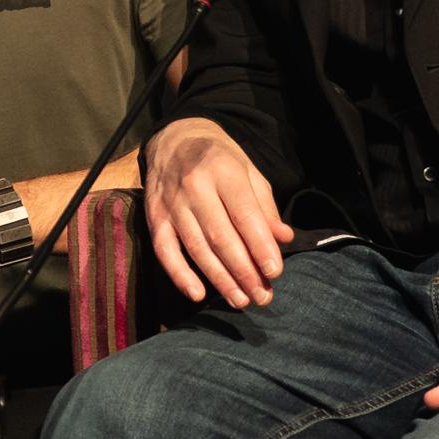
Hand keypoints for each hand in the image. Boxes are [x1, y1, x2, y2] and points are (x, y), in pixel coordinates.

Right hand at [142, 118, 292, 307]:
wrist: (175, 139)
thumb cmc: (219, 159)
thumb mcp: (248, 170)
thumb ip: (265, 206)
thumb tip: (283, 238)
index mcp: (223, 171)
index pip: (244, 215)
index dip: (260, 246)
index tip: (274, 272)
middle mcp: (194, 186)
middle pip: (221, 236)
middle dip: (244, 271)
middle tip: (262, 297)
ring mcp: (172, 203)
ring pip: (196, 248)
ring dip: (219, 279)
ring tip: (240, 300)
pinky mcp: (154, 216)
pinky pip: (164, 250)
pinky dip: (179, 274)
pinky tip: (197, 294)